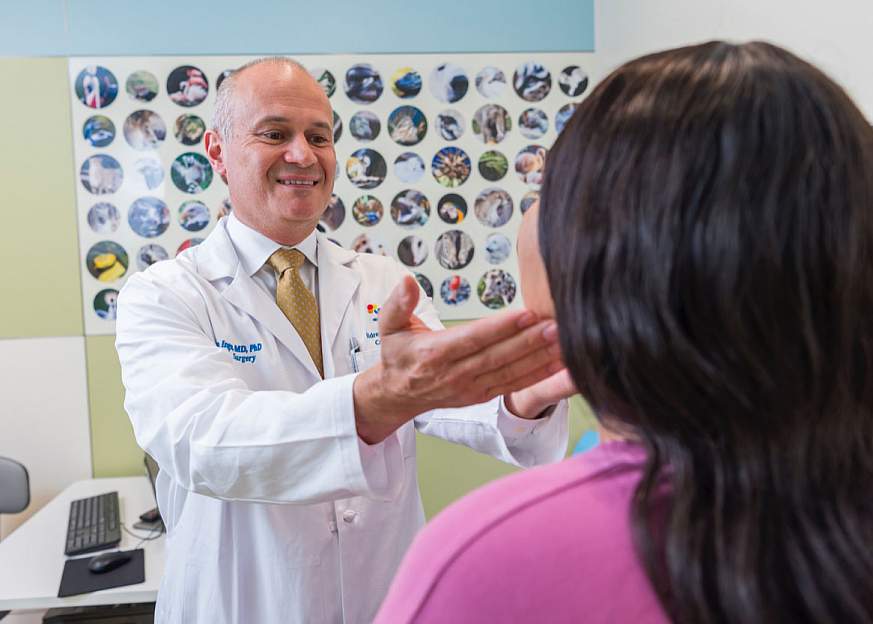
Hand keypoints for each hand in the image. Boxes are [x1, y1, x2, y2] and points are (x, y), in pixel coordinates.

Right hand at [353, 276, 563, 442]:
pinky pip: (514, 386)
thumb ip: (398, 303)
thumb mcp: (388, 326)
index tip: (526, 313)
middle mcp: (454, 374)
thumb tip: (407, 281)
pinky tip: (559, 363)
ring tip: (566, 341)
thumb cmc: (397, 355)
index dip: (501, 327)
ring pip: (511, 372)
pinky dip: (538, 375)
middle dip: (530, 341)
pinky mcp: (482, 395)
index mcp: (434, 354)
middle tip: (558, 324)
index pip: (473, 338)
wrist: (396, 394)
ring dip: (540, 358)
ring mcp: (470, 388)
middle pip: (498, 357)